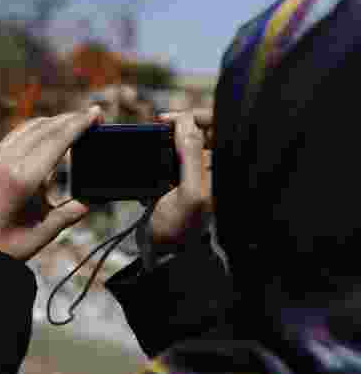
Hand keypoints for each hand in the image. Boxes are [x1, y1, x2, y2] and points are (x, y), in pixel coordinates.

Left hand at [0, 107, 103, 261]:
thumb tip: (88, 202)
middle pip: (44, 129)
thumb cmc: (1, 249)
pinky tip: (46, 136)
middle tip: (92, 117)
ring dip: (52, 123)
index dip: (78, 124)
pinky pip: (13, 137)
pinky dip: (34, 131)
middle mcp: (4, 164)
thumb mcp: (41, 235)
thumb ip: (67, 215)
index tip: (96, 112)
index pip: (56, 141)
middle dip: (70, 120)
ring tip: (73, 125)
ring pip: (27, 129)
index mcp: (20, 180)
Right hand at [147, 109, 213, 249]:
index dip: (196, 118)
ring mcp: (195, 176)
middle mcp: (213, 171)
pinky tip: (150, 173)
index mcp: (224, 172)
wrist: (164, 255)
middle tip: (157, 128)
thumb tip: (186, 122)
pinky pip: (168, 160)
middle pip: (199, 133)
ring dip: (164, 145)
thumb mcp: (189, 192)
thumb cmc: (181, 229)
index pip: (219, 128)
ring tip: (151, 153)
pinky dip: (157, 160)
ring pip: (181, 145)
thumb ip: (191, 155)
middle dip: (178, 128)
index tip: (169, 120)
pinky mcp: (177, 182)